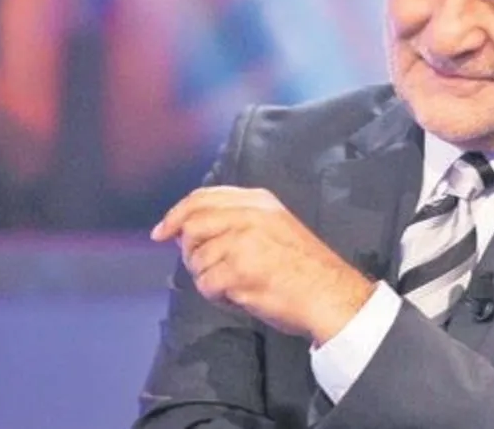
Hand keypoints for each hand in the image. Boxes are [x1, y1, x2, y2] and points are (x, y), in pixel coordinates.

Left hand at [151, 186, 374, 344]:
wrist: (331, 295)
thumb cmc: (306, 268)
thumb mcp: (276, 226)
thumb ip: (238, 220)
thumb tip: (187, 229)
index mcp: (259, 201)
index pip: (203, 197)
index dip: (177, 214)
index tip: (162, 232)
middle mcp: (250, 215)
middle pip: (192, 225)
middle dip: (190, 250)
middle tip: (205, 268)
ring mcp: (243, 241)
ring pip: (196, 259)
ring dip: (208, 278)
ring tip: (236, 286)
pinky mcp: (239, 270)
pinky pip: (206, 284)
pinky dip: (217, 296)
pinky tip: (241, 297)